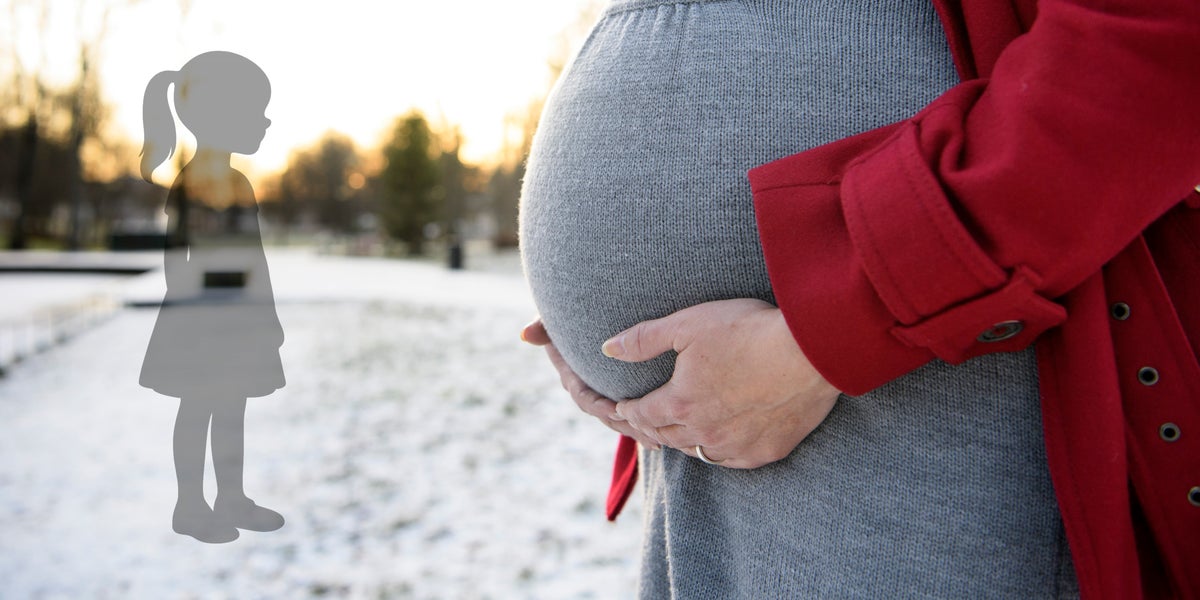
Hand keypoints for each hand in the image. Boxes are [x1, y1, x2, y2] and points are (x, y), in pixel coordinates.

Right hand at [520, 318, 661, 448]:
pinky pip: (636, 416)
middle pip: (607, 416)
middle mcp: (590, 393)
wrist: (598, 322)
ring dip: (639, 431)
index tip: (616, 408)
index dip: (599, 405)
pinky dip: (649, 425)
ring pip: (623, 421)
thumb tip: (524, 334)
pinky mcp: (624, 398)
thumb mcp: (557, 322)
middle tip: (646, 433)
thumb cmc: (572, 319)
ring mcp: (607, 398)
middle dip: (625, 425)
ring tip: (660, 440)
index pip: (584, 397)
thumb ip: (543, 326)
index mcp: (575, 380)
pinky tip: (667, 435)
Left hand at [602, 298, 840, 468]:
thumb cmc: (748, 330)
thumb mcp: (688, 324)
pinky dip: (719, 451)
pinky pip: (732, 460)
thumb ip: (644, 339)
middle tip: (642, 421)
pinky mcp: (767, 451)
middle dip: (649, 427)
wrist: (811, 350)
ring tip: (676, 432)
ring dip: (682, 442)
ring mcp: (737, 446)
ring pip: (697, 452)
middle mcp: (704, 433)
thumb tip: (606, 348)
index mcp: (680, 403)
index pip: (641, 414)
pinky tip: (718, 444)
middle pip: (665, 436)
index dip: (627, 410)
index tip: (621, 406)